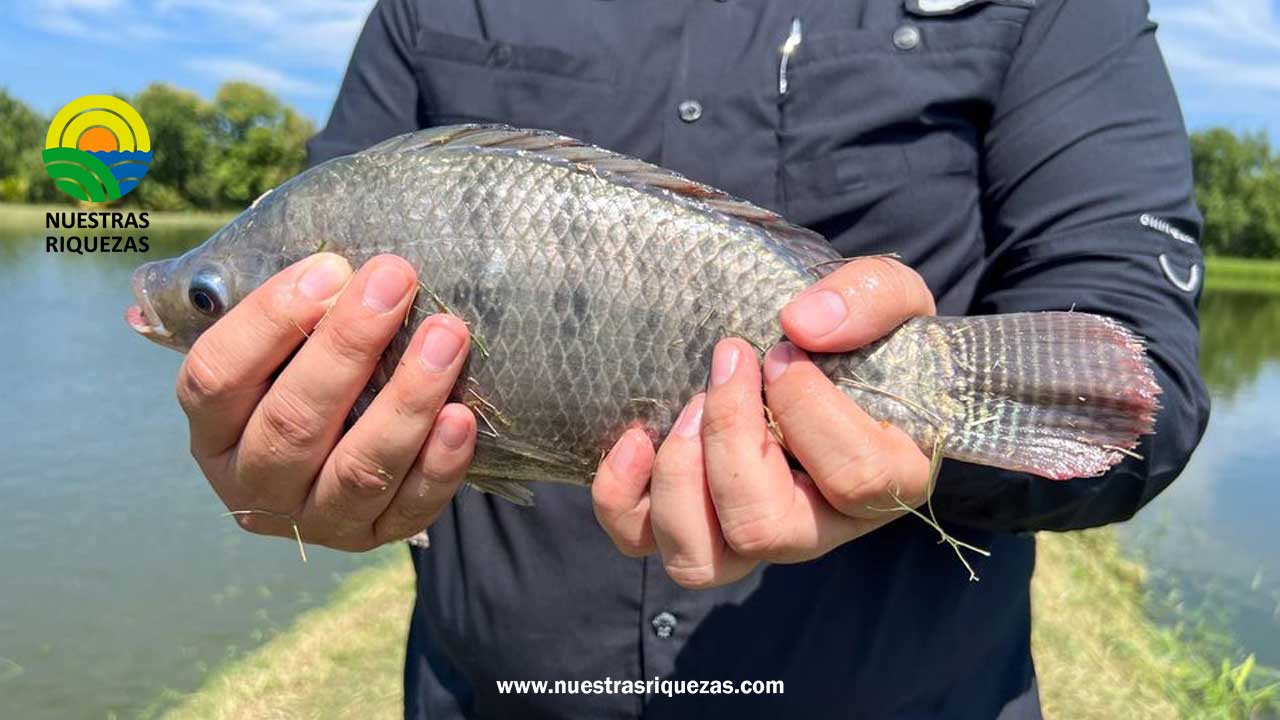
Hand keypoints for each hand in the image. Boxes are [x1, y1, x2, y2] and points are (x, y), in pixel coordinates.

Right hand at [176, 253, 475, 551]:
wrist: (350, 449)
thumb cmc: (311, 373)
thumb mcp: (281, 347)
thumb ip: (292, 310)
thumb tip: (332, 264)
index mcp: (211, 429)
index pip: (215, 377)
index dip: (269, 320)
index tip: (330, 268)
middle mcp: (253, 482)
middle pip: (291, 421)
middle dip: (348, 345)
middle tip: (396, 280)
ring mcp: (314, 520)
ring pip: (358, 469)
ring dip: (407, 398)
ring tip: (447, 337)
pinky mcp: (373, 539)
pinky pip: (409, 509)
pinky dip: (439, 464)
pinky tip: (462, 417)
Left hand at [592, 258, 936, 587]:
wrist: (832, 353)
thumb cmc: (872, 338)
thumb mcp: (895, 300)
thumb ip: (870, 300)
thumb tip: (802, 324)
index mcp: (885, 480)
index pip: (853, 478)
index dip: (808, 410)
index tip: (784, 353)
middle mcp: (817, 526)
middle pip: (762, 529)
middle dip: (730, 438)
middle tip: (729, 364)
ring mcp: (749, 534)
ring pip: (699, 560)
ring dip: (679, 477)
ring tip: (688, 405)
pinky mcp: (692, 523)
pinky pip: (641, 540)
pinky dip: (622, 497)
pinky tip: (635, 438)